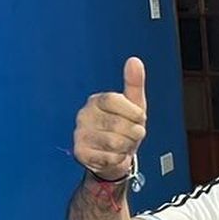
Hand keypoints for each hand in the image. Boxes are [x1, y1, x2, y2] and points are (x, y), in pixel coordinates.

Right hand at [73, 57, 147, 180]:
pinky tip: (114, 155)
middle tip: (131, 135)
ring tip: (123, 145)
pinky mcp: (80, 153)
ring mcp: (80, 134)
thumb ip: (134, 84)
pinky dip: (118, 159)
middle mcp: (84, 115)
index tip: (139, 118)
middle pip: (118, 124)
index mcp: (96, 100)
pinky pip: (109, 157)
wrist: (115, 158)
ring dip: (127, 147)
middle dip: (133, 133)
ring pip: (115, 142)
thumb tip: (135, 60)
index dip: (133, 112)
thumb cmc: (125, 128)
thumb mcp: (135, 105)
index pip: (115, 100)